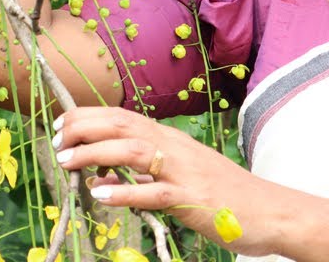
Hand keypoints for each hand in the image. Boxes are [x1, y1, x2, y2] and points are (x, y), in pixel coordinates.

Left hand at [53, 107, 296, 257]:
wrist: (272, 211)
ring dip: (95, 154)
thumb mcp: (179, 175)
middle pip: (123, 125)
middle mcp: (175, 148)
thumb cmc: (224, 194)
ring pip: (134, 152)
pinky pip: (155, 193)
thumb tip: (102, 174)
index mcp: (170, 139)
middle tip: (56, 141)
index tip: (61, 125)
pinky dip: (125, 191)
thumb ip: (142, 172)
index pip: (122, 117)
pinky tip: (100, 194)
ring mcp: (184, 172)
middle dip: (84, 128)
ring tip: (68, 162)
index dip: (88, 117)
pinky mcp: (193, 199)